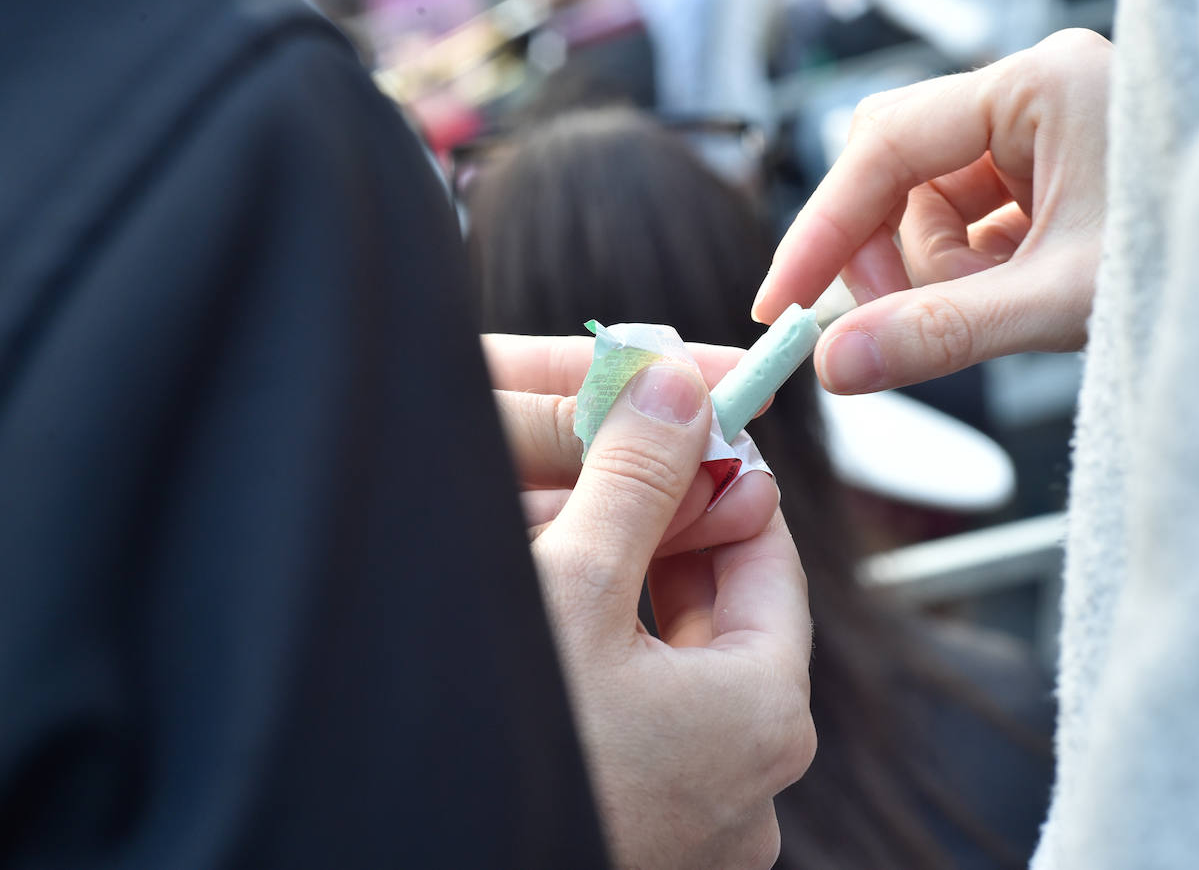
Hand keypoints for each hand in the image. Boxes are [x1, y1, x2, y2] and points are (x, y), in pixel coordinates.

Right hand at [483, 335, 815, 869]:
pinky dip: (608, 673)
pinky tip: (547, 634)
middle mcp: (751, 779)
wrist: (414, 846)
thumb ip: (632, 484)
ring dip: (624, 603)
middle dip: (657, 538)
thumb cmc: (509, 752)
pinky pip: (646, 729)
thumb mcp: (570, 592)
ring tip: (557, 544)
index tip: (672, 433)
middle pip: (719, 614)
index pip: (767, 555)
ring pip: (674, 670)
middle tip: (600, 479)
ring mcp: (699, 820)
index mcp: (765, 714)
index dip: (718, 480)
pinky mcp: (648, 837)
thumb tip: (675, 392)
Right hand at [753, 28, 1111, 392]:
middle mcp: (1036, 97)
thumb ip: (940, 332)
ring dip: (933, 271)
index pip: (886, 145)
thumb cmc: (1195, 262)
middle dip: (885, 251)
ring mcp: (1042, 135)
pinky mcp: (1047, 176)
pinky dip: (966, 273)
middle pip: (897, 167)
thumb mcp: (1056, 303)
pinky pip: (965, 222)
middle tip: (887, 324)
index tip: (781, 300)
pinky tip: (1012, 299)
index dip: (822, 228)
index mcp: (1040, 88)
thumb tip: (837, 363)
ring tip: (992, 312)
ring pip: (927, 203)